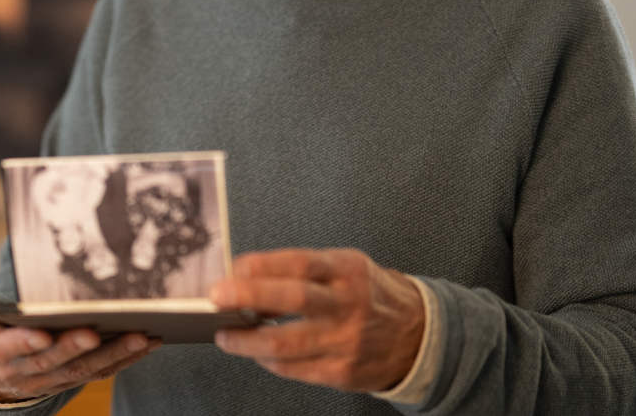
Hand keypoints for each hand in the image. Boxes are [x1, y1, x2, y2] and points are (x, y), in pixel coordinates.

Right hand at [0, 271, 160, 402]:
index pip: (8, 351)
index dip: (25, 344)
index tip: (42, 334)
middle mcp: (27, 370)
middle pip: (52, 361)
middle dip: (75, 347)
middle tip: (95, 329)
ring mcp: (55, 375)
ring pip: (85, 368)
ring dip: (113, 352)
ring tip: (139, 334)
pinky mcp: (77, 373)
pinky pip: (104, 369)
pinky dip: (127, 357)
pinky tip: (149, 340)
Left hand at [209, 249, 424, 391]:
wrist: (417, 335)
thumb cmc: (369, 295)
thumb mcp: (344, 268)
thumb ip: (301, 271)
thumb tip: (247, 276)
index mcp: (348, 271)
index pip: (302, 263)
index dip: (265, 264)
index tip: (235, 267)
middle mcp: (348, 305)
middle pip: (294, 298)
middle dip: (249, 296)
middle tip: (217, 297)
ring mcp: (346, 341)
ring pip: (287, 343)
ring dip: (247, 340)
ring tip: (226, 335)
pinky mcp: (342, 372)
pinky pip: (295, 369)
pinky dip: (269, 361)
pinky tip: (256, 352)